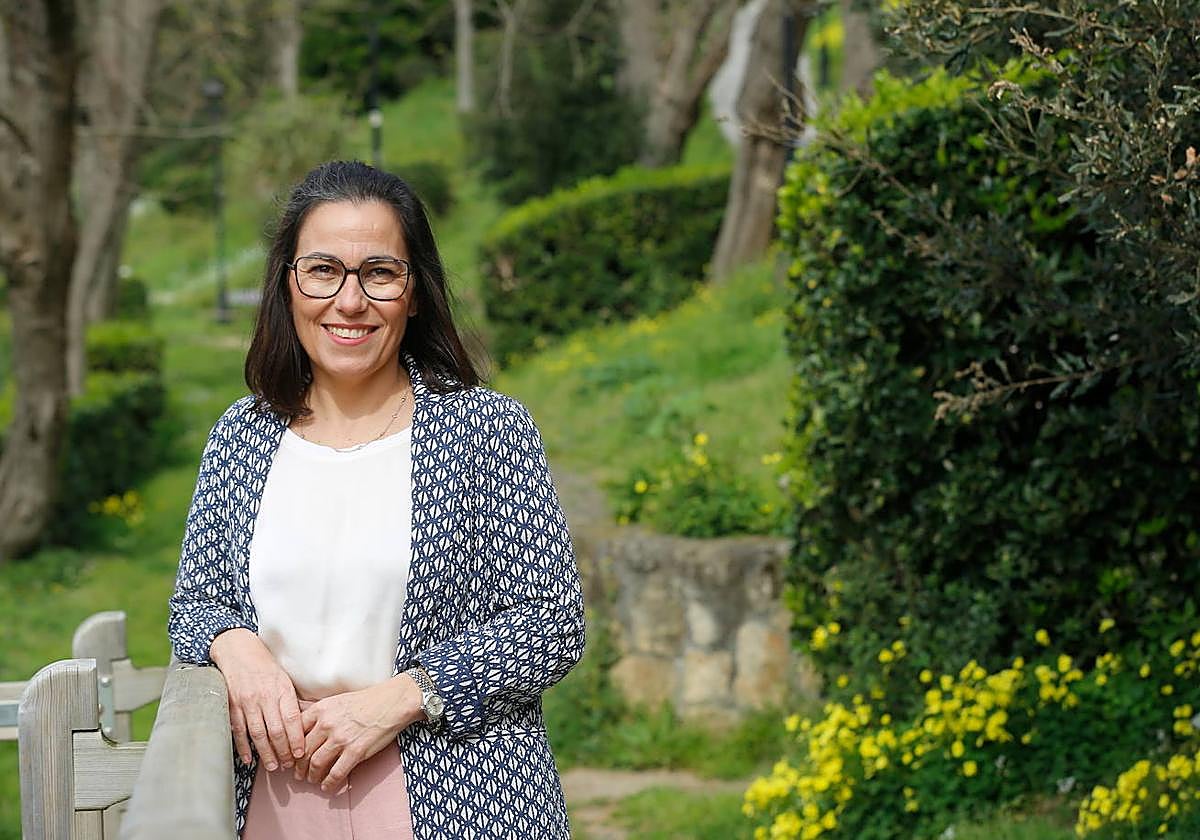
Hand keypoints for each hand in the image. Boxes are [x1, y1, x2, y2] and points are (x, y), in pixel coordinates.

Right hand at [209, 628, 304, 770]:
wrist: (238, 651)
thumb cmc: (266, 667)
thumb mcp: (284, 679)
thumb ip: (292, 701)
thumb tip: (308, 723)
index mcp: (281, 689)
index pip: (292, 719)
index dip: (297, 739)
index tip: (302, 753)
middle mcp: (264, 696)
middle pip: (275, 730)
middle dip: (283, 751)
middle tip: (289, 766)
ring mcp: (246, 702)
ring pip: (257, 733)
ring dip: (266, 753)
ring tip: (274, 766)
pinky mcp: (231, 706)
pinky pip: (238, 731)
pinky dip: (243, 747)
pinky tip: (250, 759)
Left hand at [296, 674, 423, 791]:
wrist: (392, 702)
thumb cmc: (366, 701)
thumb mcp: (337, 700)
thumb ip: (320, 714)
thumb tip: (305, 730)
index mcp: (321, 710)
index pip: (295, 732)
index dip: (290, 748)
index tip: (291, 757)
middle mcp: (327, 724)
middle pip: (303, 751)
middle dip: (299, 766)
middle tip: (299, 773)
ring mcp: (341, 739)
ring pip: (316, 764)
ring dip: (312, 776)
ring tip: (312, 780)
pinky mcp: (355, 752)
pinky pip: (336, 773)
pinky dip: (329, 783)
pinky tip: (327, 787)